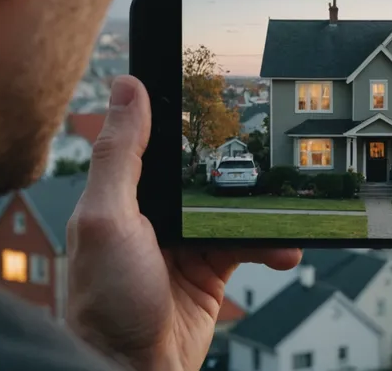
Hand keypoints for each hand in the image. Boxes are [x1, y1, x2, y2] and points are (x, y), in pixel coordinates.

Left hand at [65, 76, 301, 370]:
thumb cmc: (105, 304)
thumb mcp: (107, 218)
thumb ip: (119, 155)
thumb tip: (127, 89)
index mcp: (123, 193)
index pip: (155, 139)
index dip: (184, 115)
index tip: (216, 89)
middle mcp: (153, 214)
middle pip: (202, 171)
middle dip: (235, 164)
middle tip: (266, 145)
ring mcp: (184, 242)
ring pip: (234, 208)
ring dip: (263, 211)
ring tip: (286, 210)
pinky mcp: (210, 269)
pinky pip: (249, 244)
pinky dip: (271, 246)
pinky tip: (284, 249)